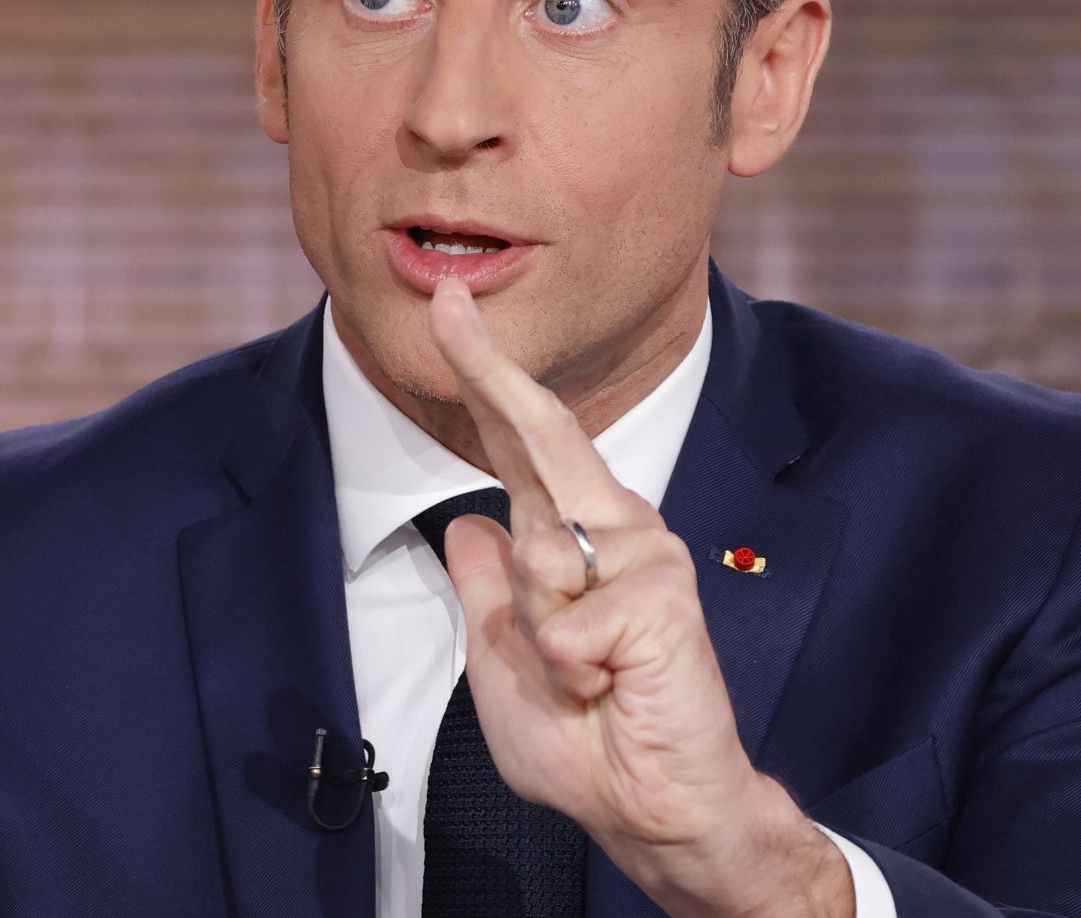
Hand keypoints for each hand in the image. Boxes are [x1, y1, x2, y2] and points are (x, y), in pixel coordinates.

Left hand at [428, 279, 852, 917]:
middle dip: (489, 369)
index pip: (517, 446)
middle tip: (446, 302)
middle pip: (544, 434)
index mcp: (567, 541)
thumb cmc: (584, 739)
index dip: (481, 376)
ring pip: (541, 553)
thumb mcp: (503, 658)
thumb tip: (469, 523)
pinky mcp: (665, 599)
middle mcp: (610, 531)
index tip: (446, 310)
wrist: (649, 809)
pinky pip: (569, 625)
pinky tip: (603, 690)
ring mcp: (645, 557)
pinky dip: (567, 672)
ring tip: (576, 680)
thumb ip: (488, 590)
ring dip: (536, 636)